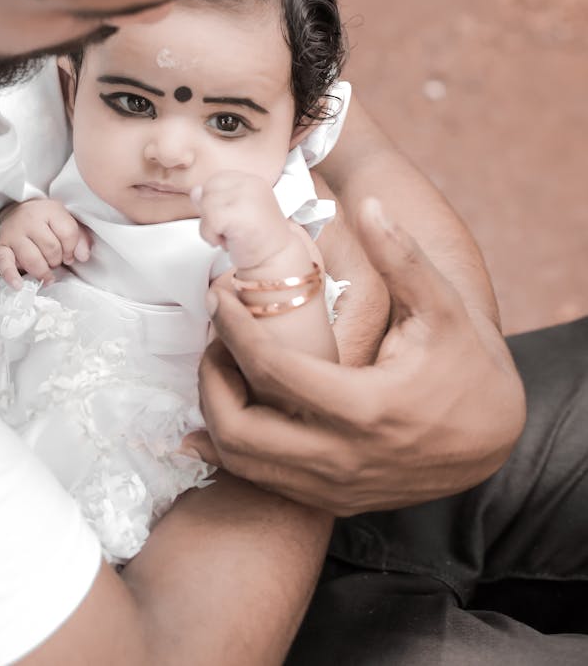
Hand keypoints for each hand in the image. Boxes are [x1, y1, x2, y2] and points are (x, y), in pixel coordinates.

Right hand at [0, 198, 90, 288]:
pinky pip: (4, 263)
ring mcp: (13, 233)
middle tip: (54, 261)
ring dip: (42, 272)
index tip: (69, 254)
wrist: (14, 214)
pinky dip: (12, 276)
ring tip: (46, 275)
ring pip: (33, 259)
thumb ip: (80, 238)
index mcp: (49, 209)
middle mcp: (30, 219)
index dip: (72, 249)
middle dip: (56, 260)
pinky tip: (19, 284)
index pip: (68, 233)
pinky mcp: (0, 247)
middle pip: (51, 248)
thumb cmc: (44, 222)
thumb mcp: (65, 222)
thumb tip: (82, 256)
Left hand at [184, 198, 525, 515]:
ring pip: (244, 463)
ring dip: (216, 412)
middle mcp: (343, 457)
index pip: (271, 369)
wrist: (495, 435)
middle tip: (214, 333)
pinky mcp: (335, 500)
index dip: (233, 327)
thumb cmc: (467, 364)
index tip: (219, 294)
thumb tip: (371, 204)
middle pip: (240, 428)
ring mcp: (337, 487)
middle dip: (211, 376)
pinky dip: (232, 449)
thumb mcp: (441, 305)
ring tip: (222, 362)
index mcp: (365, 407)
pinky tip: (218, 414)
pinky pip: (264, 484)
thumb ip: (401, 256)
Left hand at [195, 171, 304, 275]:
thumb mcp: (233, 213)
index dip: (214, 203)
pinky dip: (211, 235)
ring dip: (210, 228)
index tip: (229, 220)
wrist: (276, 259)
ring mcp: (246, 196)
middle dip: (210, 214)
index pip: (215, 181)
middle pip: (208, 190)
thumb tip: (195, 191)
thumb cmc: (256, 239)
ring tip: (229, 236)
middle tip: (228, 230)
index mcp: (250, 180)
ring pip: (206, 204)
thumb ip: (214, 200)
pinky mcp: (239, 212)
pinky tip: (227, 242)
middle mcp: (250, 183)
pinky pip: (209, 219)